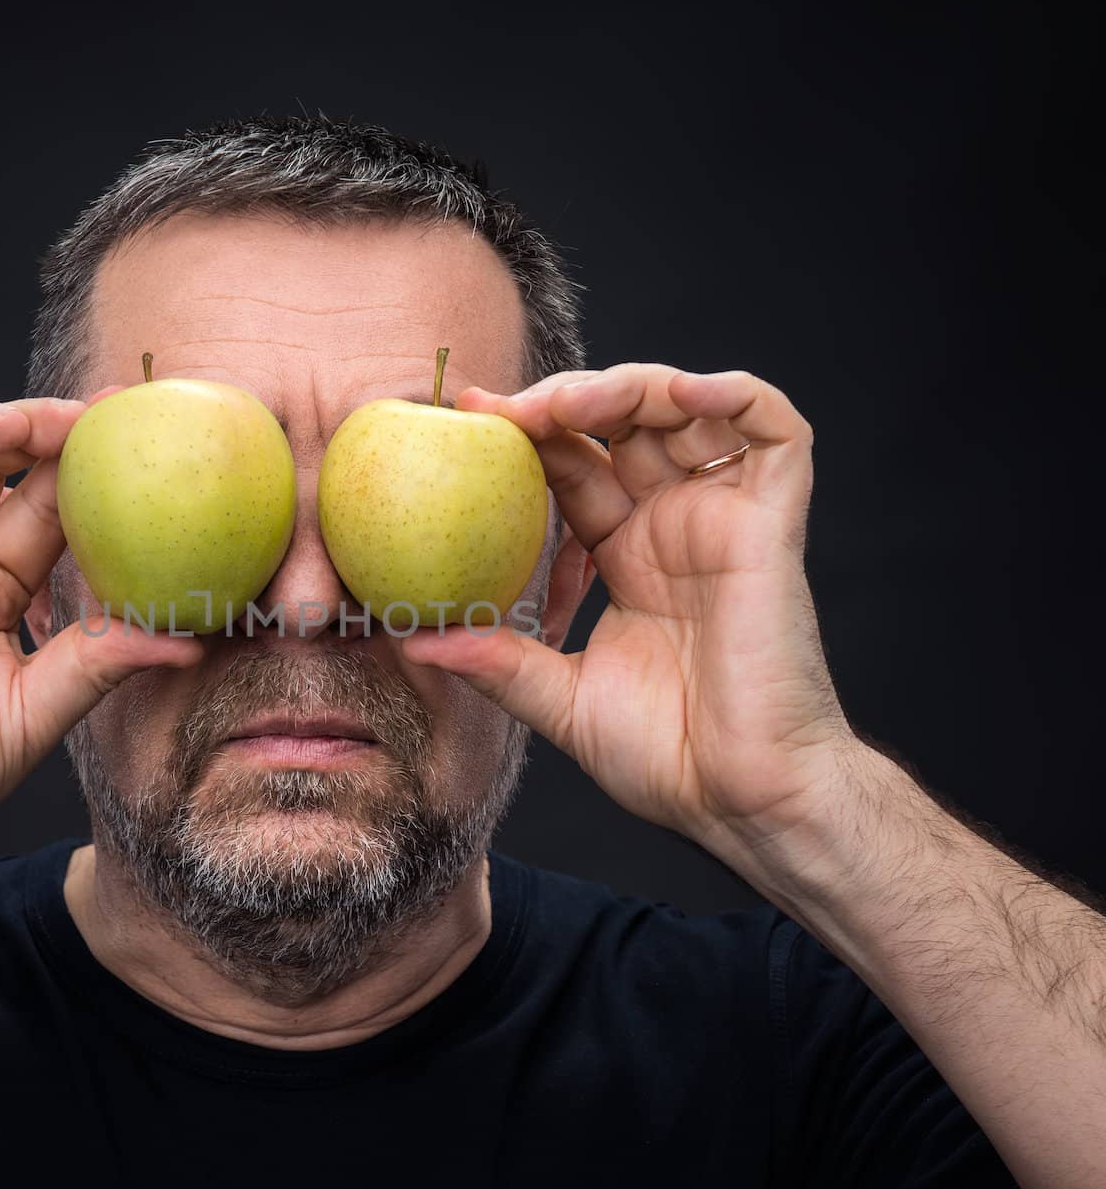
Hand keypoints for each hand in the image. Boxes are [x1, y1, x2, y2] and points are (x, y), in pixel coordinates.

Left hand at [398, 364, 854, 873]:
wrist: (743, 802)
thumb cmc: (669, 760)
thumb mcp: (560, 702)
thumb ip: (497, 662)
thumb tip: (413, 639)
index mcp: (630, 554)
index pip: (574, 466)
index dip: (527, 433)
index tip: (463, 418)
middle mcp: (677, 524)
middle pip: (624, 422)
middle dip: (564, 399)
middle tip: (499, 410)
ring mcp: (726, 518)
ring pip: (689, 408)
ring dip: (629, 387)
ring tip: (566, 405)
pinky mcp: (773, 523)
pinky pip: (775, 430)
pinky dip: (732, 394)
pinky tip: (677, 395)